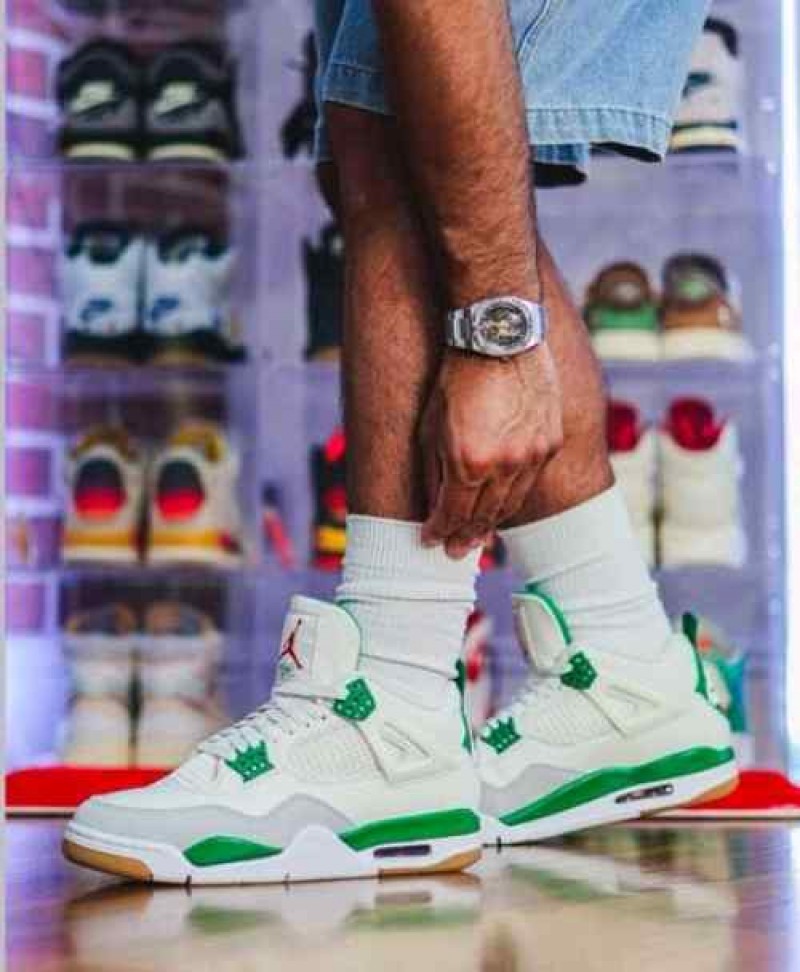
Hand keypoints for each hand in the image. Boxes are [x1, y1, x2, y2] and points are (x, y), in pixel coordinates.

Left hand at [420, 346, 562, 557]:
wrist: (499, 339)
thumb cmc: (456, 380)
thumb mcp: (430, 427)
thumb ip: (432, 473)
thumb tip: (434, 510)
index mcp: (469, 463)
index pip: (453, 514)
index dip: (439, 531)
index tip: (430, 541)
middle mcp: (504, 465)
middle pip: (484, 516)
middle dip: (466, 535)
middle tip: (456, 550)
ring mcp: (532, 455)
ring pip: (511, 504)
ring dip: (491, 522)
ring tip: (478, 534)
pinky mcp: (551, 442)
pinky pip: (530, 481)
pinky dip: (513, 495)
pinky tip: (502, 502)